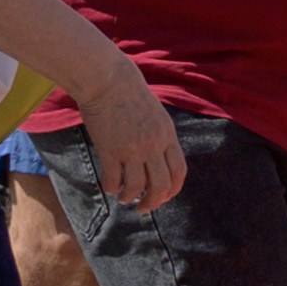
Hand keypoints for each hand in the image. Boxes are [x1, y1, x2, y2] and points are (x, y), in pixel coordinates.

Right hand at [74, 53, 186, 210]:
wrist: (108, 79)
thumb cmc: (130, 92)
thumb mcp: (156, 114)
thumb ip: (160, 136)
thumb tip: (158, 161)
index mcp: (168, 135)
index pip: (179, 172)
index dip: (172, 190)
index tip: (163, 197)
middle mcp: (153, 145)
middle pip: (161, 186)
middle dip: (153, 202)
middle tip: (143, 207)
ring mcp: (132, 149)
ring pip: (136, 188)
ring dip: (129, 197)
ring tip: (123, 197)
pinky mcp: (110, 151)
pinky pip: (113, 181)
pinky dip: (112, 188)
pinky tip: (110, 186)